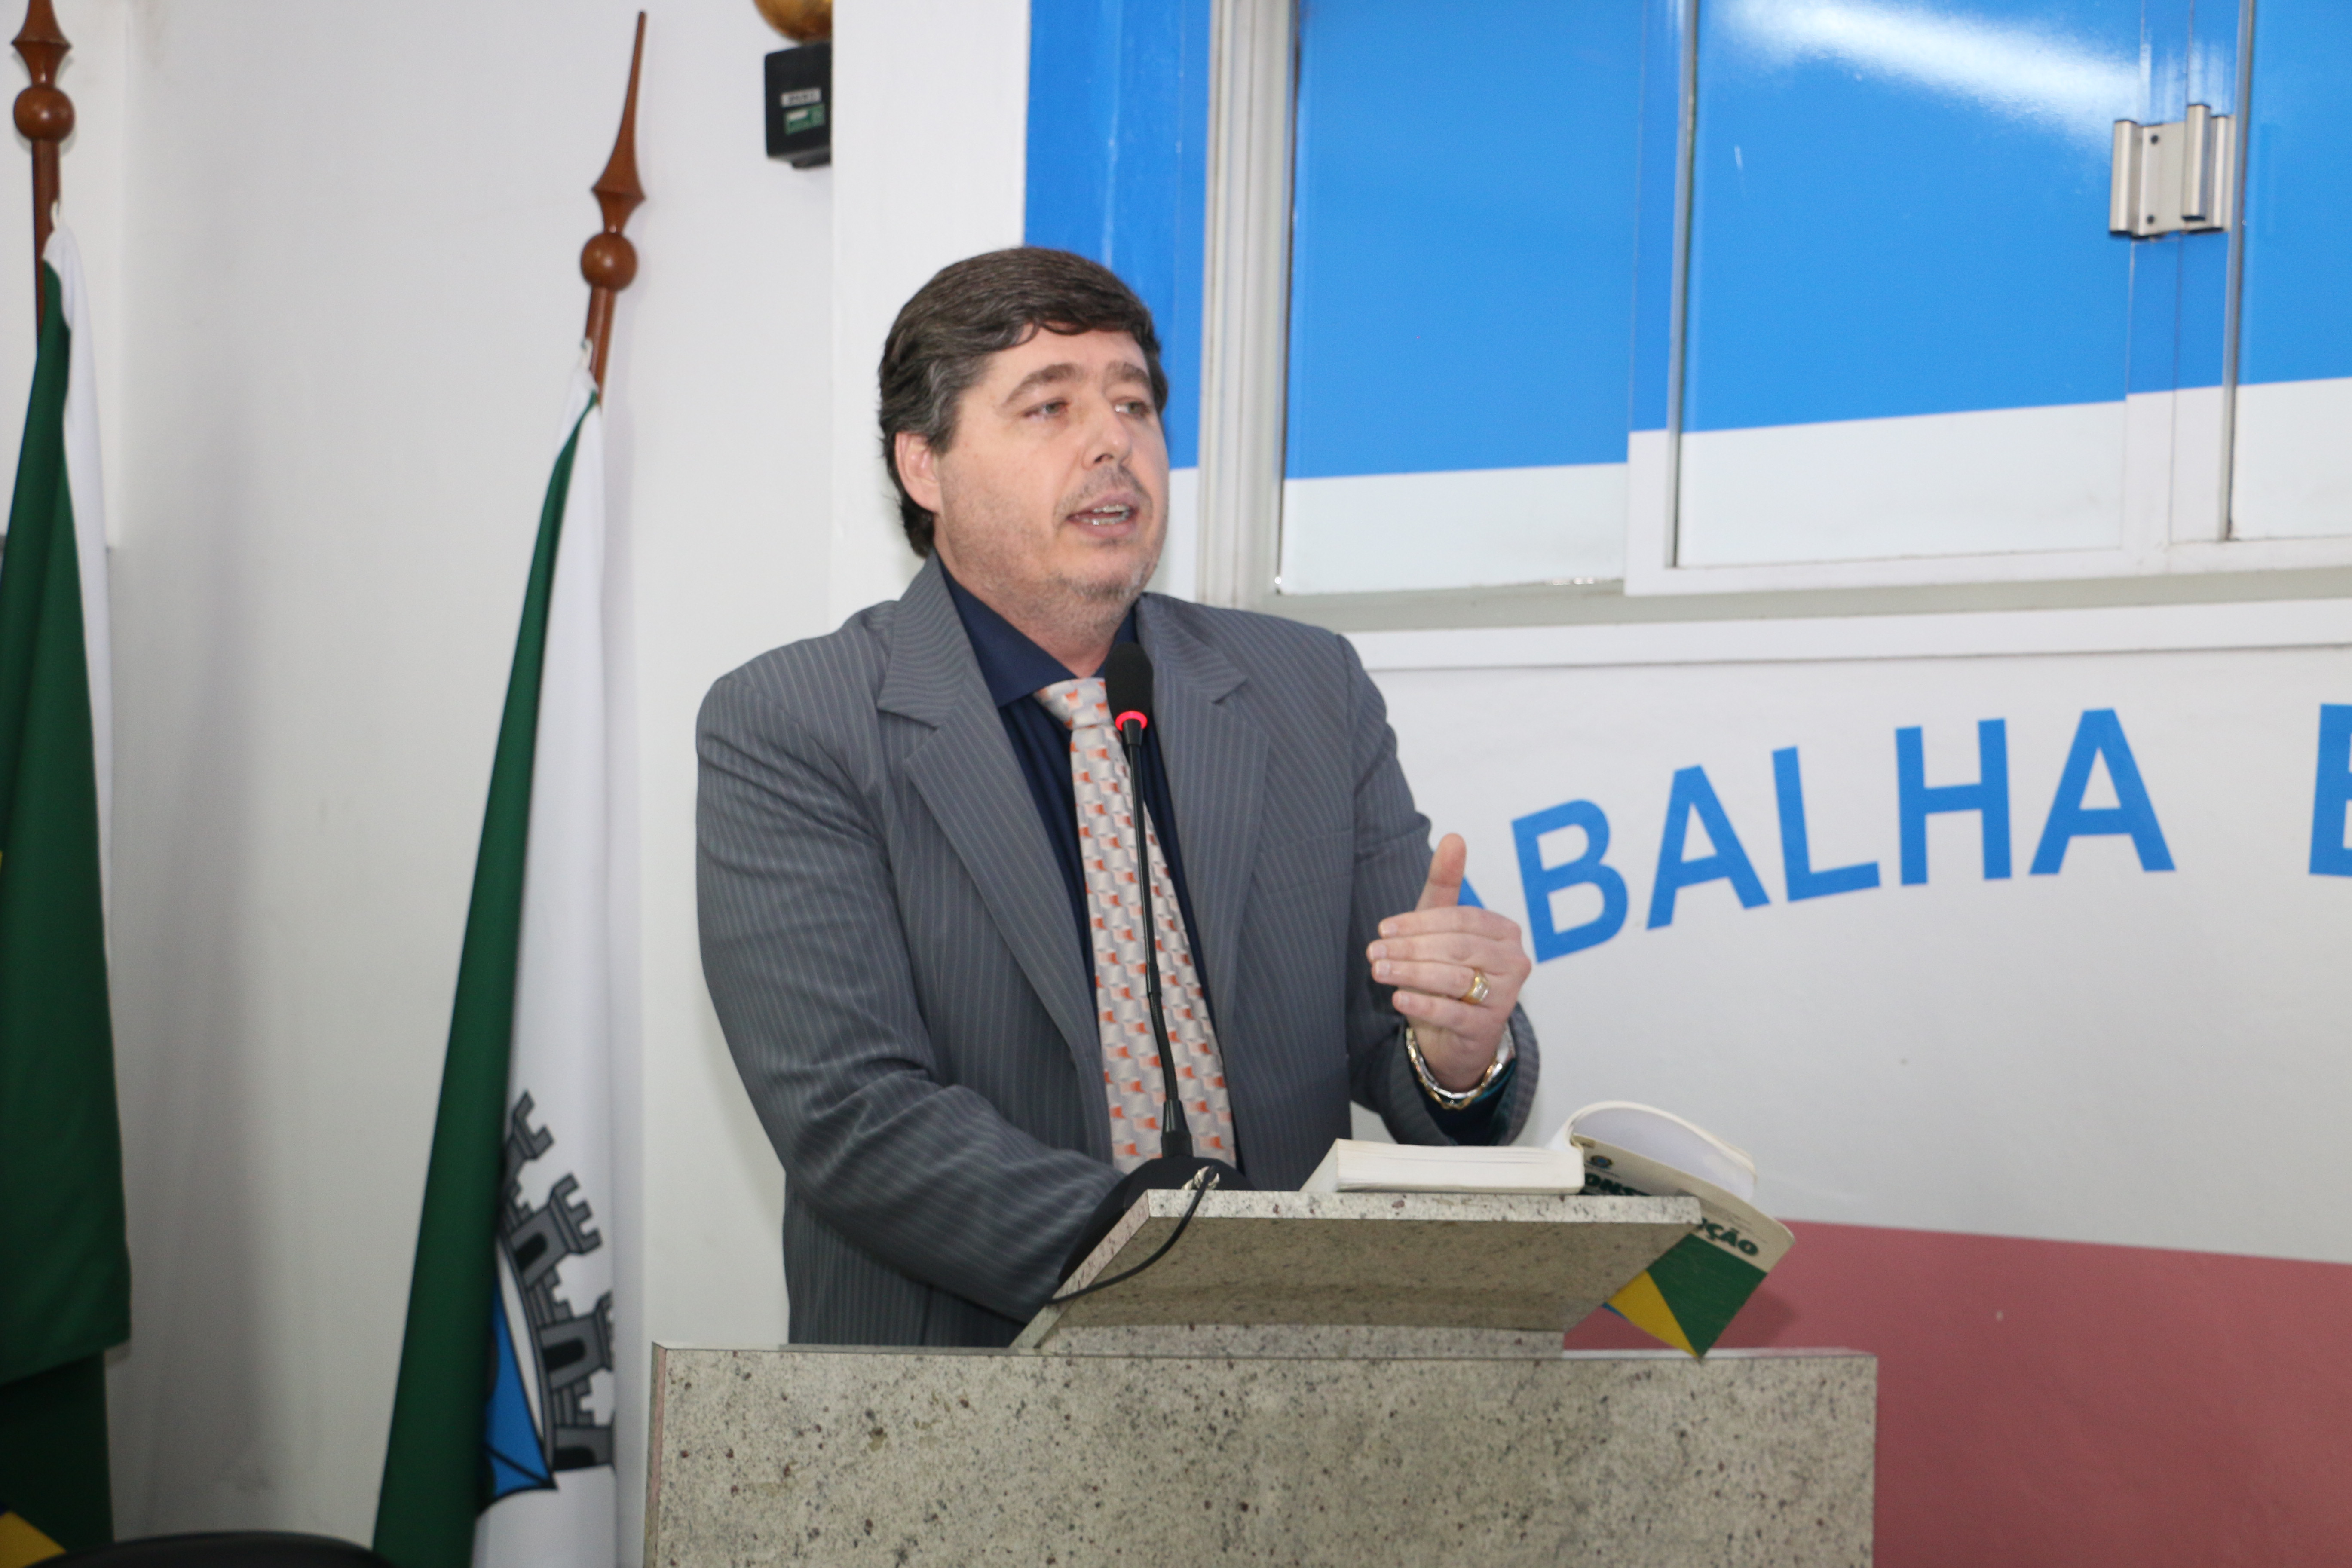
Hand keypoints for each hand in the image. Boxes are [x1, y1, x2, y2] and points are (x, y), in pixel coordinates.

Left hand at [1366, 834, 1531, 1091]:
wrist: (1456, 1035)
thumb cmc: (1448, 970)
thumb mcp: (1442, 926)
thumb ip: (1446, 884)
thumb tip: (1453, 836)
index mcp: (1504, 932)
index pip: (1460, 919)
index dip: (1420, 923)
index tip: (1384, 928)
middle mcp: (1513, 962)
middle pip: (1457, 947)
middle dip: (1411, 948)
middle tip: (1373, 950)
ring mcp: (1504, 997)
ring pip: (1454, 978)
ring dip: (1411, 972)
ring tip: (1378, 970)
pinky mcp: (1488, 1028)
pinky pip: (1454, 1013)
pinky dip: (1424, 1004)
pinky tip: (1398, 998)